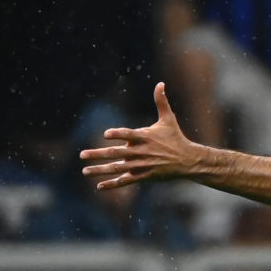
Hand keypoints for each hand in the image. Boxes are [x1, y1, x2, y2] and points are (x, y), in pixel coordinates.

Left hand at [80, 83, 198, 189]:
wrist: (187, 160)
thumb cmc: (176, 138)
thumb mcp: (168, 119)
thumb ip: (161, 102)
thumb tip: (160, 83)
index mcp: (145, 137)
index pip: (129, 135)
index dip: (118, 134)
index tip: (106, 134)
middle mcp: (141, 151)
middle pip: (116, 153)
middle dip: (98, 154)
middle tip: (82, 155)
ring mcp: (142, 165)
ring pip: (117, 168)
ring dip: (100, 170)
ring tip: (85, 171)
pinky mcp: (144, 176)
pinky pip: (126, 180)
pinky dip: (113, 184)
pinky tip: (100, 186)